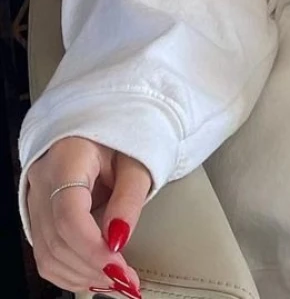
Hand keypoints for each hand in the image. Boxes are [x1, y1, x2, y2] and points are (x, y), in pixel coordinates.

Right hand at [26, 135, 150, 296]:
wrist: (105, 124)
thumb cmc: (124, 137)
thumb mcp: (137, 160)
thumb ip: (129, 198)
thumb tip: (118, 239)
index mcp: (67, 158)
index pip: (68, 213)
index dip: (91, 245)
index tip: (118, 264)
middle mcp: (43, 180)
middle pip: (57, 238)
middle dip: (91, 266)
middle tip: (125, 281)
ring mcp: (35, 198)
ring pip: (47, 252)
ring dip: (81, 274)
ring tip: (116, 282)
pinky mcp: (38, 215)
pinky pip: (46, 252)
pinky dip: (70, 271)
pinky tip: (95, 277)